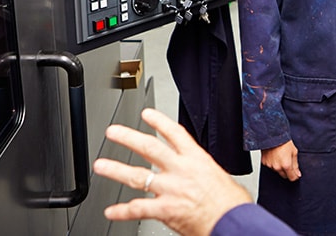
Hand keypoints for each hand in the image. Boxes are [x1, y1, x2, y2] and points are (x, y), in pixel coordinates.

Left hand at [93, 108, 251, 235]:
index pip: (174, 133)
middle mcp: (181, 170)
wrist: (234, 223)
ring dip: (116, 169)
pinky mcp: (165, 209)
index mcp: (197, 159)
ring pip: (138, 176)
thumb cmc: (232, 204)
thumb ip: (204, 173)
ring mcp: (171, 189)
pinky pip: (138, 209)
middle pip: (150, 148)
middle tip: (113, 132)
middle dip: (128, 138)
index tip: (147, 114)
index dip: (159, 121)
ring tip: (101, 165)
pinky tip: (111, 211)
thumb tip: (202, 175)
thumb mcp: (221, 177)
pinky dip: (122, 211)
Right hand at [260, 140, 300, 180]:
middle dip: (287, 171)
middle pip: (284, 176)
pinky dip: (272, 163)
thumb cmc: (283, 141)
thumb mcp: (294, 152)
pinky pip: (270, 166)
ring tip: (280, 156)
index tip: (295, 173)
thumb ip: (296, 165)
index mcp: (286, 165)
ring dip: (279, 166)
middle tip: (288, 161)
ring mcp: (269, 165)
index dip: (295, 176)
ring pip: (276, 171)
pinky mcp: (264, 162)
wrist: (272, 134)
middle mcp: (277, 167)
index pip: (292, 178)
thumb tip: (297, 174)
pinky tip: (274, 155)